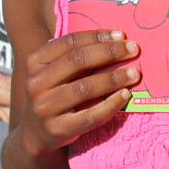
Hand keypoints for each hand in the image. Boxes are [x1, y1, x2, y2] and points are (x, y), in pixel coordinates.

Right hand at [19, 29, 139, 154]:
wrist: (36, 134)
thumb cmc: (54, 93)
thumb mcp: (54, 71)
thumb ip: (75, 56)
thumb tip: (117, 39)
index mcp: (34, 61)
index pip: (69, 42)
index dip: (97, 36)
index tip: (121, 34)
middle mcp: (35, 83)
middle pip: (78, 61)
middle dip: (110, 52)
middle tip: (133, 49)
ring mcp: (45, 108)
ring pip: (85, 88)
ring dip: (114, 78)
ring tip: (134, 73)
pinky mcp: (57, 130)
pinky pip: (90, 116)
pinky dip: (111, 104)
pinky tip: (125, 95)